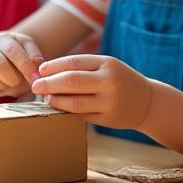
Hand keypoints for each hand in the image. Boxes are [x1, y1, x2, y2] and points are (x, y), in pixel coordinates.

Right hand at [0, 32, 43, 98]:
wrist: (4, 66)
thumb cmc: (19, 59)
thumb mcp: (29, 54)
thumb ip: (35, 57)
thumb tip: (36, 63)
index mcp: (3, 38)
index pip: (12, 50)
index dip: (24, 66)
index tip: (34, 78)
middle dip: (14, 78)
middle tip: (20, 83)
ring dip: (4, 84)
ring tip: (10, 83)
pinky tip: (1, 87)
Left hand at [30, 55, 152, 129]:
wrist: (147, 101)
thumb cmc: (120, 80)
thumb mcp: (107, 66)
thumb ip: (82, 67)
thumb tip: (47, 71)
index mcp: (108, 64)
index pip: (74, 63)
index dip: (53, 67)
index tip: (40, 71)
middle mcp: (109, 82)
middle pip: (71, 82)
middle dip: (49, 84)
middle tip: (35, 87)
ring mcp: (109, 102)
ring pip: (74, 103)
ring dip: (56, 101)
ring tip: (47, 99)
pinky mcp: (108, 119)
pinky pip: (81, 116)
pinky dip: (67, 112)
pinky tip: (60, 108)